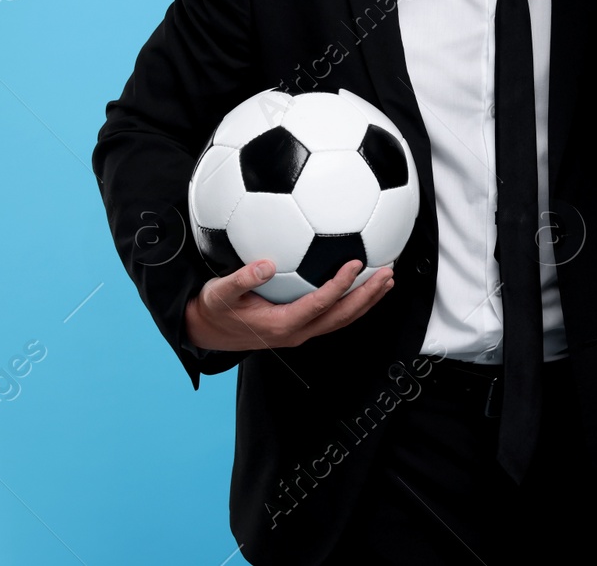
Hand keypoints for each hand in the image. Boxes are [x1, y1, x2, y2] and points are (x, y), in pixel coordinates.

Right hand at [185, 258, 392, 351]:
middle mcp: (296, 332)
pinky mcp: (302, 327)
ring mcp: (301, 332)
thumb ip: (241, 279)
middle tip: (387, 274)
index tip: (356, 264)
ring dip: (367, 301)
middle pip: (341, 316)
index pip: (319, 305)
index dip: (340, 285)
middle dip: (367, 297)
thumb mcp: (219, 293)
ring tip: (387, 281)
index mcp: (280, 325)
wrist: (209, 331)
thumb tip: (265, 264)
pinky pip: (334, 316)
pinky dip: (353, 302)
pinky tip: (364, 287)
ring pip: (342, 319)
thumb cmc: (215, 309)